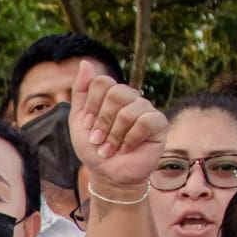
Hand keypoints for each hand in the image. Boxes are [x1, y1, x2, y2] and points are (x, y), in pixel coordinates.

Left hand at [70, 60, 166, 188]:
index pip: (102, 82)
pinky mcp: (159, 123)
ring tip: (109, 149)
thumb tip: (85, 62)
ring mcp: (146, 109)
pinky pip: (145, 121)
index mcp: (111, 95)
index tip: (87, 125)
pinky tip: (126, 149)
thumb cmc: (93, 149)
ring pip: (129, 110)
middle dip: (102, 122)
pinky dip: (130, 139)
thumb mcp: (78, 121)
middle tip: (97, 140)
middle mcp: (130, 98)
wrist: (108, 174)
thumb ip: (80, 92)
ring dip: (113, 135)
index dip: (91, 105)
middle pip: (116, 93)